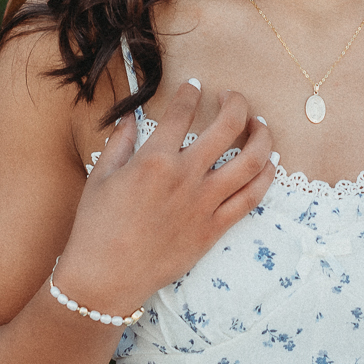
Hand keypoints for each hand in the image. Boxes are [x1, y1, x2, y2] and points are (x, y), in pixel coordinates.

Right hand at [55, 79, 276, 312]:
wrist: (106, 277)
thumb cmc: (96, 227)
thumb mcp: (100, 177)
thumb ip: (119, 142)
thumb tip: (129, 118)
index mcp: (154, 160)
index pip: (182, 112)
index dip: (190, 92)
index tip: (194, 85)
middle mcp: (185, 177)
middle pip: (227, 126)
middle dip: (236, 103)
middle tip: (233, 97)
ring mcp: (204, 203)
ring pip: (251, 161)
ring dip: (262, 136)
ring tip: (259, 125)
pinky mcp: (214, 228)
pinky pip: (251, 198)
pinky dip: (265, 177)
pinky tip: (268, 164)